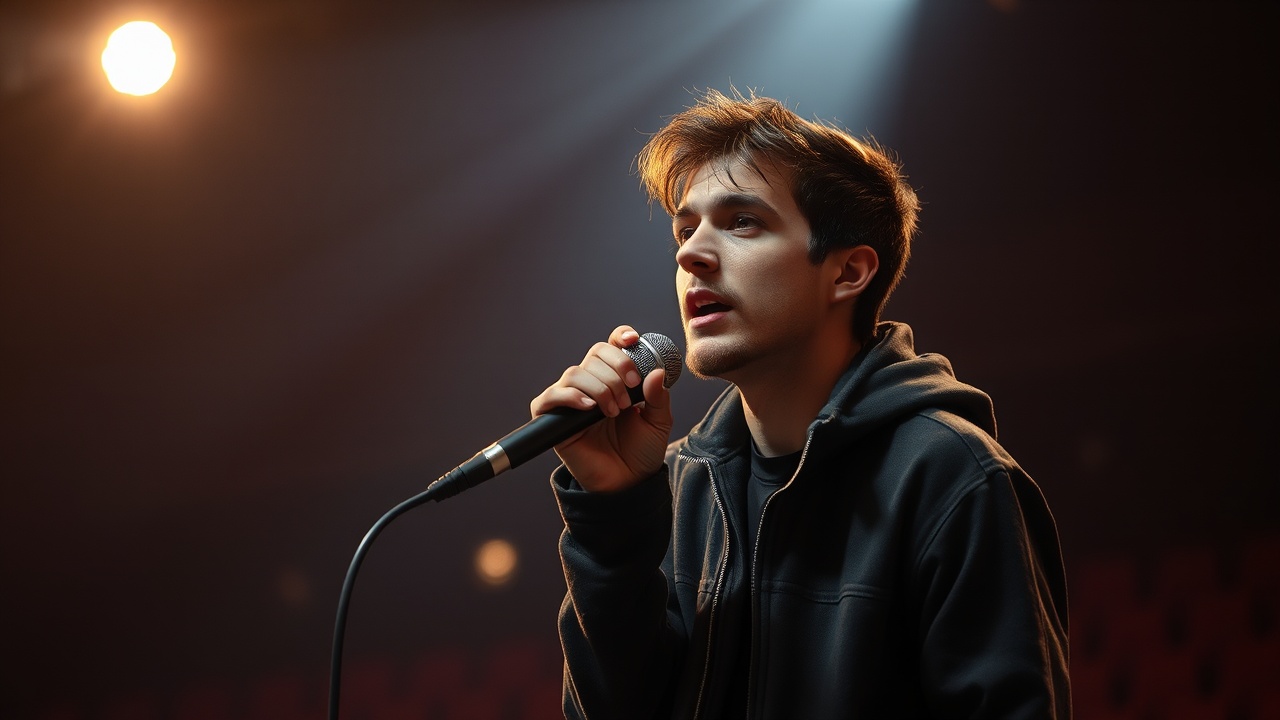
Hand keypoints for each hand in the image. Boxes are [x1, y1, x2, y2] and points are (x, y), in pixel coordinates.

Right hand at [529, 325, 673, 492]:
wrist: (628, 482)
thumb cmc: (640, 451)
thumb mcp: (658, 421)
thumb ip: (658, 396)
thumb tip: (657, 372)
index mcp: (615, 379)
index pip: (611, 346)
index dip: (619, 337)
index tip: (633, 340)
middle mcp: (591, 384)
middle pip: (595, 353)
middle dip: (616, 369)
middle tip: (630, 393)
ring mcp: (571, 401)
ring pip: (575, 372)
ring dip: (599, 387)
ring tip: (614, 410)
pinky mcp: (554, 420)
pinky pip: (551, 397)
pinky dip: (569, 397)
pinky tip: (589, 408)